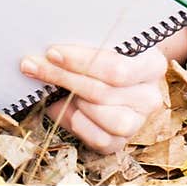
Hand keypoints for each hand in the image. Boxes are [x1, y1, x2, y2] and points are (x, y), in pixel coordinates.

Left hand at [20, 42, 169, 154]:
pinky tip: (61, 107)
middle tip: (34, 66)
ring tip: (53, 87)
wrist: (119, 78)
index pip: (116, 68)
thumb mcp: (106, 43)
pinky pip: (98, 139)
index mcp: (152, 65)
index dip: (81, 61)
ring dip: (71, 102)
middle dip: (63, 78)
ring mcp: (137, 122)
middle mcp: (150, 96)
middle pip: (103, 92)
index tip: (52, 52)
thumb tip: (52, 51)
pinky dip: (75, 123)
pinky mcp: (121, 142)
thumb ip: (89, 45)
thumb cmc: (108, 55)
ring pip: (104, 118)